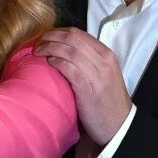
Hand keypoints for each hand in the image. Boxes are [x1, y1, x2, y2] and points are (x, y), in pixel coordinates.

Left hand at [34, 28, 131, 144]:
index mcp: (107, 54)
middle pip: (72, 38)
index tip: (46, 36)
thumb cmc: (107, 100)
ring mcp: (97, 74)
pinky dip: (57, 62)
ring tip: (38, 51)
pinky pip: (70, 68)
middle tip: (38, 42)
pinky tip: (49, 63)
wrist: (119, 124)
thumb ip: (89, 60)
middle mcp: (104, 60)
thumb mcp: (103, 73)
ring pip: (70, 51)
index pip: (79, 34)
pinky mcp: (89, 89)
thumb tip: (63, 49)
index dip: (59, 32)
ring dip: (50, 48)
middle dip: (51, 37)